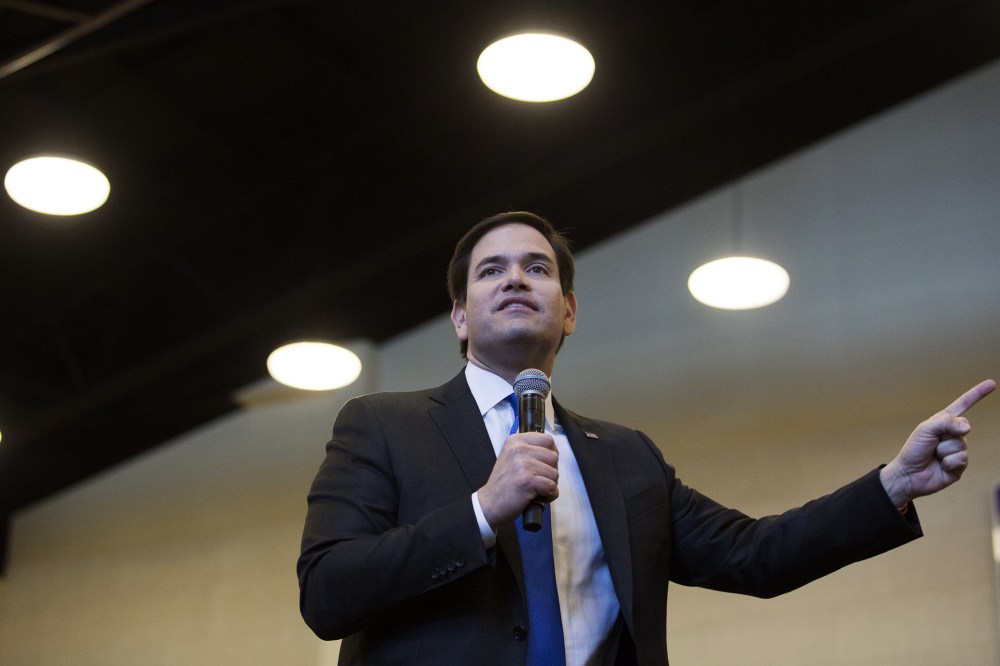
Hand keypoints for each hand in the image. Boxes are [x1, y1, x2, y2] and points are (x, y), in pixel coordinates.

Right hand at [477, 432, 558, 529]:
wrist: (489, 503)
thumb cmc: (503, 483)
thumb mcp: (510, 457)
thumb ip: (529, 450)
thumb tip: (553, 451)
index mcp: (515, 441)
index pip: (547, 440)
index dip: (552, 453)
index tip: (547, 463)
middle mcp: (518, 449)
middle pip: (554, 457)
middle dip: (551, 470)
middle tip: (540, 479)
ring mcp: (523, 465)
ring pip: (555, 473)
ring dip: (550, 484)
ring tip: (537, 489)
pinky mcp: (527, 481)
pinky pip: (552, 487)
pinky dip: (550, 495)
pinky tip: (539, 497)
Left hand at [880, 379, 995, 507]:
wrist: (908, 474)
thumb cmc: (913, 450)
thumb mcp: (925, 429)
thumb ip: (945, 422)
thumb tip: (967, 427)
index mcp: (943, 422)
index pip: (963, 405)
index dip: (977, 394)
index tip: (991, 383)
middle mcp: (953, 435)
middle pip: (963, 427)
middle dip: (945, 435)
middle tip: (932, 444)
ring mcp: (957, 450)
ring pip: (961, 445)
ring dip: (944, 451)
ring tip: (934, 456)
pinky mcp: (960, 466)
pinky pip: (962, 459)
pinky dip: (949, 462)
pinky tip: (941, 466)